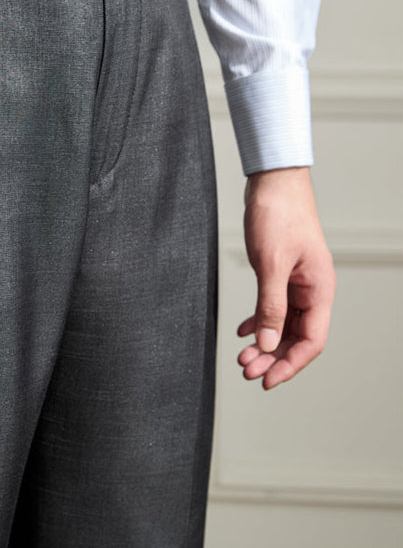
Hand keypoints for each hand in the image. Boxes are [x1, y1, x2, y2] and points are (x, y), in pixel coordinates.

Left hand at [238, 167, 335, 388]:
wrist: (273, 182)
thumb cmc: (278, 215)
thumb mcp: (270, 263)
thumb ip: (270, 306)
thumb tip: (268, 344)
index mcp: (319, 290)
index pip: (311, 341)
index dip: (290, 365)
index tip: (266, 380)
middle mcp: (312, 290)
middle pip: (297, 337)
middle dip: (273, 357)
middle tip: (246, 370)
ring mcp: (298, 282)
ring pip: (284, 324)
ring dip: (265, 342)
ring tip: (242, 356)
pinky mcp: (282, 272)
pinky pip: (274, 306)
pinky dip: (260, 320)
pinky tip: (244, 330)